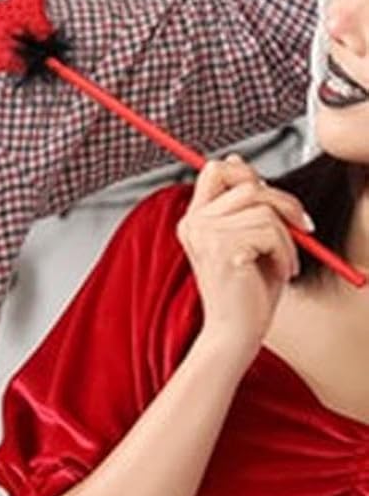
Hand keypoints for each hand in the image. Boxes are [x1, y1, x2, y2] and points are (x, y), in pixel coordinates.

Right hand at [177, 155, 309, 361]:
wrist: (235, 334)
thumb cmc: (245, 293)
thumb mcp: (247, 241)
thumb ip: (244, 205)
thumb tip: (239, 161)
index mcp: (194, 219)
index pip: (214, 170)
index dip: (247, 174)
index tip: (272, 197)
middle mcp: (194, 222)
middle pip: (245, 184)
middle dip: (283, 201)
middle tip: (301, 225)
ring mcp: (205, 234)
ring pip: (263, 210)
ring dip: (287, 237)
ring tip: (285, 261)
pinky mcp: (224, 249)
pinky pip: (270, 232)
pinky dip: (286, 252)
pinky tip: (281, 271)